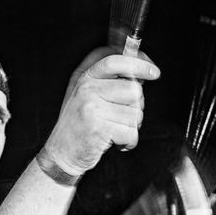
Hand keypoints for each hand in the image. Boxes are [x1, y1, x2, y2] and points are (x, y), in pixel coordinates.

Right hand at [43, 49, 159, 176]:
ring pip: (136, 114)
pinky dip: (129, 142)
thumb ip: (109, 79)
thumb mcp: (87, 94)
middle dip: (135, 107)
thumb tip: (140, 70)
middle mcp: (87, 90)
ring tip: (114, 129)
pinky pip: (131, 133)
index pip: (115, 62)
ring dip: (131, 127)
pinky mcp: (99, 128)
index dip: (138, 64)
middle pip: (134, 90)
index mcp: (86, 78)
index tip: (154, 72)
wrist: (61, 152)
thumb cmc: (79, 123)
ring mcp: (92, 108)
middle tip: (120, 117)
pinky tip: (116, 141)